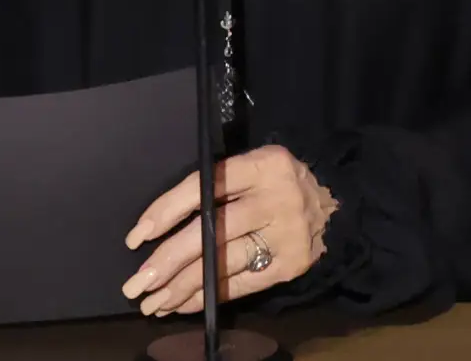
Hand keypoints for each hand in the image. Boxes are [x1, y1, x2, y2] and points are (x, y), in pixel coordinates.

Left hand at [119, 145, 335, 316]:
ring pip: (224, 263)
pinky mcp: (292, 265)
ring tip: (153, 302)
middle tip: (135, 284)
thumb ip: (216, 186)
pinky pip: (242, 284)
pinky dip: (209, 296)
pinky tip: (183, 305)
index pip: (203, 188)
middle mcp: (276, 198)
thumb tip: (158, 226)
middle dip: (167, 261)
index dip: (165, 212)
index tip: (137, 237)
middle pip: (210, 232)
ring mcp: (287, 235)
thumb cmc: (276, 184)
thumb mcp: (252, 167)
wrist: (335, 205)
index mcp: (262, 165)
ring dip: (182, 288)